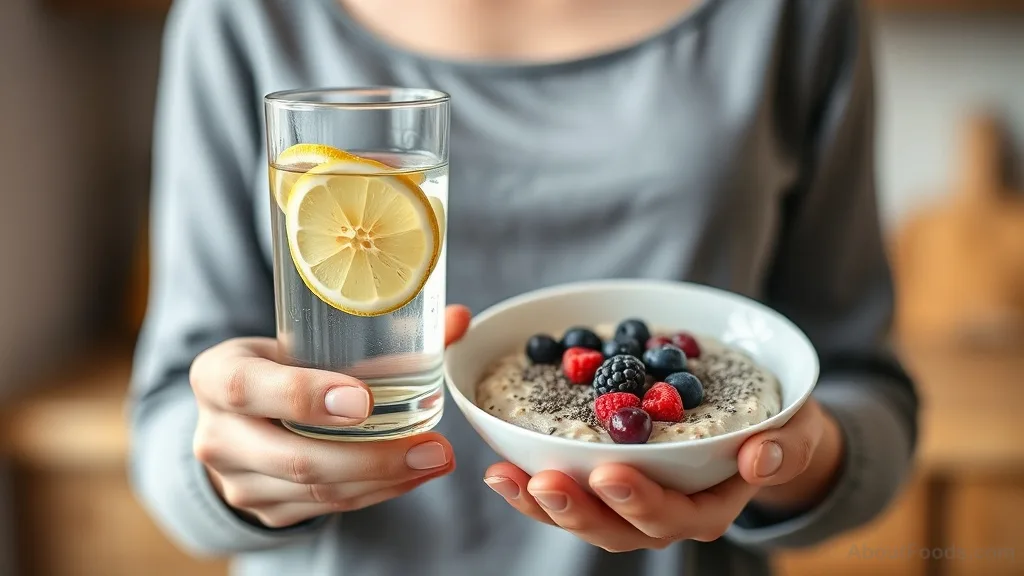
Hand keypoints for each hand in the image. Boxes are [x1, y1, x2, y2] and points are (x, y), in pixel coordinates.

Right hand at [191, 305, 471, 527]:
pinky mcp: (265, 510)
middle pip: (293, 457)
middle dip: (371, 458)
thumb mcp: (304, 340)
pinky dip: (375, 492)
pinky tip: (413, 474)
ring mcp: (238, 481)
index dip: (304, 396)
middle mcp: (217, 434)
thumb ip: (379, 331)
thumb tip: (458, 318)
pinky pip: (327, 507)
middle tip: (433, 445)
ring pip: (317, 489)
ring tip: (438, 458)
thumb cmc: (282, 365)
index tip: (364, 401)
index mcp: (217, 375)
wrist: (236, 418)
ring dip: (385, 479)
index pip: (249, 388)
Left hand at [483, 398, 843, 551]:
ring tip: (504, 477)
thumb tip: (759, 457)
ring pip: (582, 517)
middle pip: (616, 527)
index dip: (641, 501)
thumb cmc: (779, 431)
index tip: (610, 475)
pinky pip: (566, 495)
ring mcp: (630, 507)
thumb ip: (784, 447)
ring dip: (541, 502)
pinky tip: (500, 468)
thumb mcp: (795, 433)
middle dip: (578, 507)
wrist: (758, 432)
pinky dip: (530, 486)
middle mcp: (665, 515)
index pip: (676, 516)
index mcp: (709, 508)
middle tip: (546, 480)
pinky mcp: (603, 489)